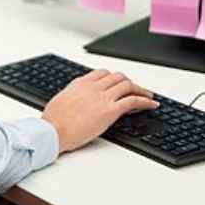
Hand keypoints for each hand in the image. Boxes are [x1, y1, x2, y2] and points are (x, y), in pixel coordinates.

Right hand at [41, 70, 157, 153]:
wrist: (53, 130)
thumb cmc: (54, 120)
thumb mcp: (61, 99)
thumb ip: (72, 94)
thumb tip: (77, 96)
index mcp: (80, 83)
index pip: (103, 73)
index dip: (114, 78)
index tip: (119, 84)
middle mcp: (93, 87)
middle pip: (118, 77)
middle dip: (129, 82)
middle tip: (136, 90)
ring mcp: (103, 97)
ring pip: (128, 85)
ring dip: (140, 89)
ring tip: (148, 96)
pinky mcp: (110, 110)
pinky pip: (133, 101)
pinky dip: (146, 101)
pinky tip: (152, 105)